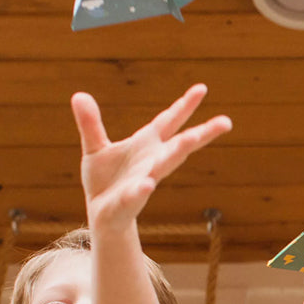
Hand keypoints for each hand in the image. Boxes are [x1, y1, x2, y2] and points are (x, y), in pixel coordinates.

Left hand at [71, 84, 231, 232]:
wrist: (101, 214)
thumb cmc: (104, 179)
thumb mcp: (94, 147)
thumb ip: (90, 123)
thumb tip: (78, 95)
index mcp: (146, 144)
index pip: (169, 122)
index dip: (185, 106)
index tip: (202, 89)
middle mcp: (152, 161)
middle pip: (180, 145)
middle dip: (200, 134)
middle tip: (225, 122)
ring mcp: (143, 180)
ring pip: (164, 166)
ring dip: (177, 154)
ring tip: (190, 140)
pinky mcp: (129, 200)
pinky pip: (136, 194)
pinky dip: (141, 189)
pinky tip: (146, 184)